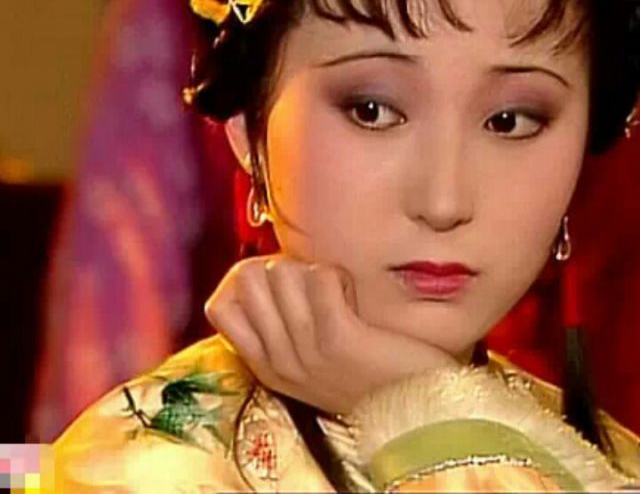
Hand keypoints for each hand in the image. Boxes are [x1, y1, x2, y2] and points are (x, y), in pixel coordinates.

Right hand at [205, 255, 458, 413]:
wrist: (416, 408)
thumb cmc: (365, 371)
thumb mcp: (308, 358)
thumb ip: (282, 325)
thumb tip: (268, 269)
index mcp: (265, 366)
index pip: (219, 307)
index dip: (244, 280)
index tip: (277, 283)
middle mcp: (278, 362)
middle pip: (248, 280)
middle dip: (280, 268)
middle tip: (311, 285)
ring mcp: (306, 353)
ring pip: (282, 274)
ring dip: (311, 271)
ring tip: (335, 292)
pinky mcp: (338, 341)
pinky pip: (320, 279)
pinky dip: (336, 276)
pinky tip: (351, 294)